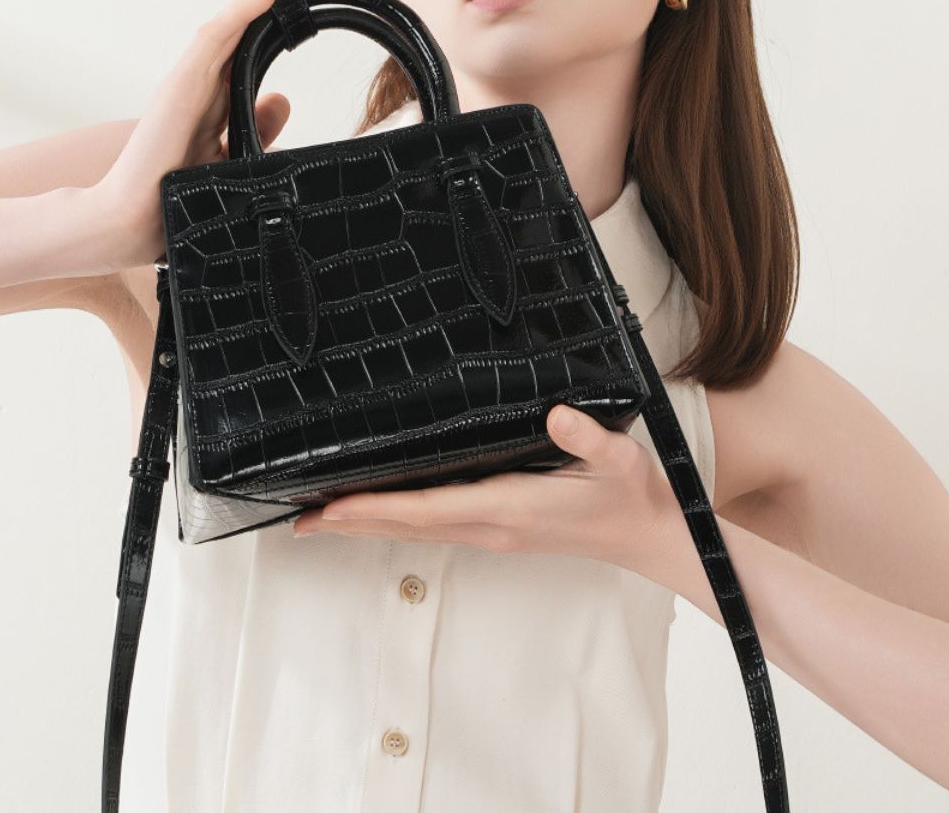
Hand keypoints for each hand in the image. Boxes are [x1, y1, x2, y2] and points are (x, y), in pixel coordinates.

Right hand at [90, 0, 322, 271]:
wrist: (133, 222)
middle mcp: (200, 77)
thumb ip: (255, 126)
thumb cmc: (176, 195)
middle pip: (244, 18)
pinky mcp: (179, 88)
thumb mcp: (233, 157)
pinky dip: (242, 14)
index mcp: (212, 91)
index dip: (281, 10)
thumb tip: (284, 99)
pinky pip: (215, 41)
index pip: (252, 38)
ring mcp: (188, 79)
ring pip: (232, 18)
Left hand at [293, 404, 683, 573]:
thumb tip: (556, 414)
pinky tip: (379, 513)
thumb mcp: (619, 460)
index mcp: (510, 506)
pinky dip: (397, 521)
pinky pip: (434, 527)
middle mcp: (491, 525)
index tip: (333, 506)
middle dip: (352, 521)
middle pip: (407, 525)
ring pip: (415, 530)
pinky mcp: (498, 528)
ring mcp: (492, 531)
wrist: (647, 535)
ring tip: (322, 517)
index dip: (377, 507)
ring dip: (367, 523)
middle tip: (301, 516)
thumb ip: (588, 437)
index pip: (428, 508)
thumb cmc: (629, 495)